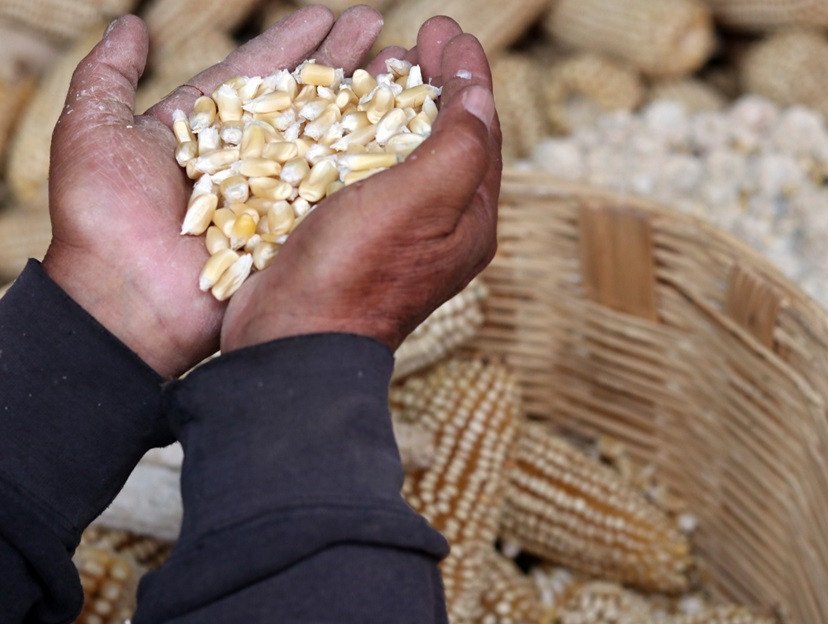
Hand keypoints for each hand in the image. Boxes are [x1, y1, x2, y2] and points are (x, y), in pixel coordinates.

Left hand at [41, 7, 385, 377]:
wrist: (126, 303)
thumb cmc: (102, 217)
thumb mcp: (92, 131)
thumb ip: (109, 75)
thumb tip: (131, 23)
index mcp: (201, 135)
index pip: (254, 77)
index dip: (290, 45)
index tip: (326, 16)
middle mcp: (242, 164)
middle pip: (298, 103)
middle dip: (338, 64)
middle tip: (377, 29)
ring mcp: (271, 200)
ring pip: (324, 143)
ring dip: (361, 105)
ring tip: (398, 68)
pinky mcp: (292, 235)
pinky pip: (332, 194)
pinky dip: (364, 165)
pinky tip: (399, 135)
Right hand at [221, 17, 501, 351]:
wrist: (294, 338)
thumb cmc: (360, 269)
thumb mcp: (423, 198)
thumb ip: (460, 144)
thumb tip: (481, 93)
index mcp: (469, 219)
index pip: (480, 133)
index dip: (467, 75)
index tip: (449, 29)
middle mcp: (436, 224)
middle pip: (442, 137)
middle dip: (432, 81)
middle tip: (420, 36)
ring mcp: (390, 229)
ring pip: (400, 150)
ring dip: (394, 100)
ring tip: (383, 58)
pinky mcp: (345, 232)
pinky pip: (361, 168)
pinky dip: (356, 130)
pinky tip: (339, 107)